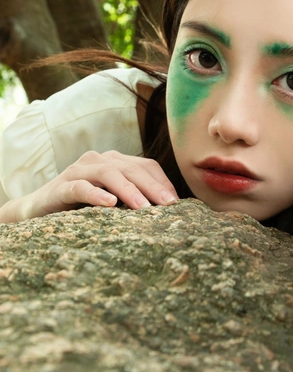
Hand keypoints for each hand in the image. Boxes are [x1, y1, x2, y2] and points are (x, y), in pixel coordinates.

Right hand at [0, 150, 179, 222]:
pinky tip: (109, 204)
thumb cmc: (81, 208)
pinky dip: (96, 194)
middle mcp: (98, 160)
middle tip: (169, 205)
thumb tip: (170, 211)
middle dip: (153, 187)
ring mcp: (78, 171)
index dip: (162, 182)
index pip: (145, 166)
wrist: (36, 211)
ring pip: (108, 174)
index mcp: (114, 162)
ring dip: (128, 190)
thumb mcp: (112, 201)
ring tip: (144, 207)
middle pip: (131, 169)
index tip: (177, 203)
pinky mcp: (61, 186)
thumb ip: (134, 199)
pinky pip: (80, 187)